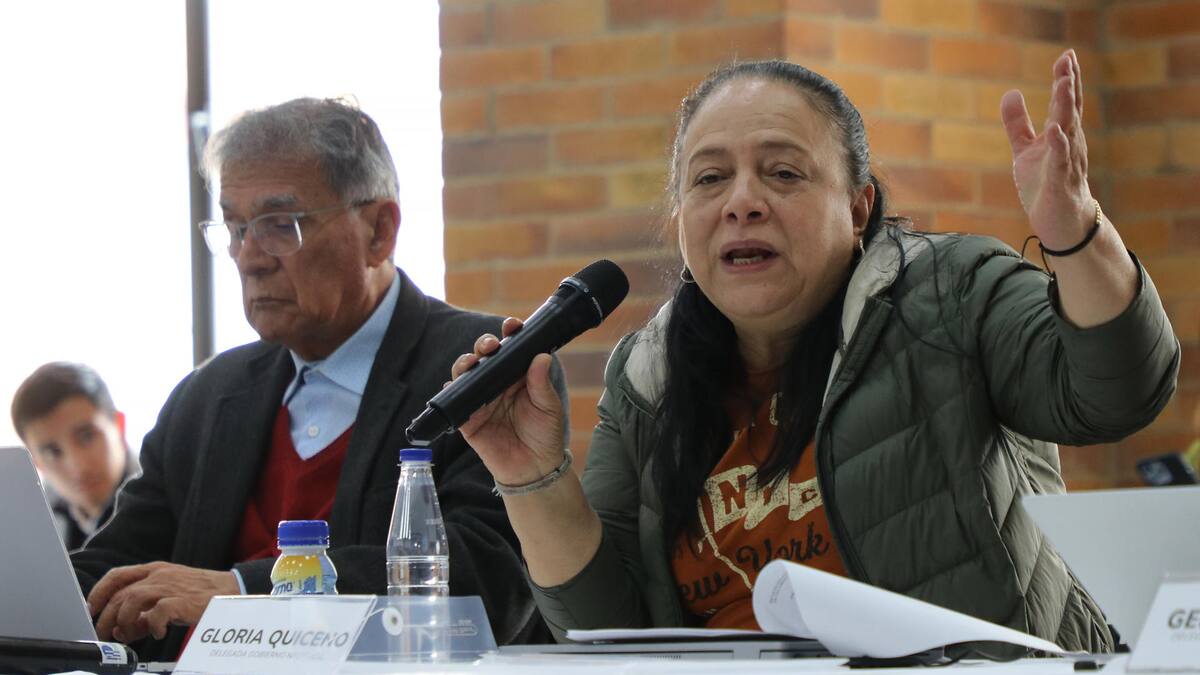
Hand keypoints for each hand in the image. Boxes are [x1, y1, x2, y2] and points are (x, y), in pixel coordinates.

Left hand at [88, 562, 238, 641]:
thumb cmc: (198, 595)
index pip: (117, 576)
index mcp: (154, 570)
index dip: (98, 593)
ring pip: (132, 600)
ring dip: (125, 621)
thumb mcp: (167, 598)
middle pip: (120, 593)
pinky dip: (151, 625)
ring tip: (130, 635)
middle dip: (106, 617)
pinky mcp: (182, 600)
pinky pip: (157, 612)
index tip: (90, 610)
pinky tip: (157, 633)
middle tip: (105, 635)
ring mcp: (170, 586)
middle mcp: (159, 575)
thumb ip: (142, 612)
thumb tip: (118, 630)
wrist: (230, 591)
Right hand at [452, 317, 565, 486]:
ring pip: (466, 373)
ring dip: (465, 363)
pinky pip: (454, 401)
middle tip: (490, 345)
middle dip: (484, 344)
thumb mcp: (548, 407)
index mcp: (519, 376)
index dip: (510, 333)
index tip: (512, 325)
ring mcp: (481, 399)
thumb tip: (541, 356)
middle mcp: (497, 383)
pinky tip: (453, 386)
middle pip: (485, 356)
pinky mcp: (468, 419)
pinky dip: (450, 391)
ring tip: (471, 363)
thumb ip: (541, 383)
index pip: (512, 349)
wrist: (534, 468)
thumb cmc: (545, 434)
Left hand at [1001, 49, 1094, 249]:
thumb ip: (1017, 123)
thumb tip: (1010, 92)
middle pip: (1069, 110)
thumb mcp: (1026, 150)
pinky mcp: (1060, 183)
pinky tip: (1055, 131)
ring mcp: (1067, 162)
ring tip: (1063, 84)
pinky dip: (1058, 146)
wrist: (1063, 223)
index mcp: (1060, 134)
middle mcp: (1069, 144)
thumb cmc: (1045, 184)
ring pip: (1068, 131)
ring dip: (1065, 108)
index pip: (1064, 102)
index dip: (1065, 79)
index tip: (1066, 55)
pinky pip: (1060, 162)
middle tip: (1068, 60)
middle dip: (1068, 85)